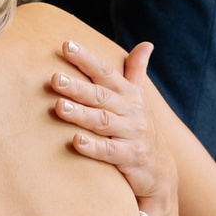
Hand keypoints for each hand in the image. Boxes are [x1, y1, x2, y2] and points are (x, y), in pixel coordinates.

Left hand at [53, 41, 171, 206]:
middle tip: (55, 78)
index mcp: (129, 95)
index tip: (67, 45)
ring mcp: (132, 135)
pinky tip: (75, 141)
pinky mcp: (131, 158)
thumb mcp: (140, 100)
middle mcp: (131, 112)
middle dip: (78, 87)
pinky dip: (93, 147)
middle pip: (101, 96)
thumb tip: (146, 44)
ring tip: (58, 106)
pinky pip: (110, 151)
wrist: (160, 172)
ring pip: (103, 122)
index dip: (87, 59)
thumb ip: (137, 72)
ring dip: (81, 114)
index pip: (106, 73)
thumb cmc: (141, 131)